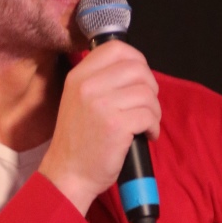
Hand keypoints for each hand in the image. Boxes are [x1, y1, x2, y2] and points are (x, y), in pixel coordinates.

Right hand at [38, 40, 159, 214]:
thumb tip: (137, 70)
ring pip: (147, 93)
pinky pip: (149, 115)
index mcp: (79, 76)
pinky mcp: (116, 125)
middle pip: (138, 69)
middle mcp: (88, 85)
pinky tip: (146, 135)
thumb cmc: (78, 140)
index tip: (140, 79)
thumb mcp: (78, 100)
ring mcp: (101, 104)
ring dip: (154, 110)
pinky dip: (154, 127)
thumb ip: (100, 81)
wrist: (68, 174)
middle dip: (150, 87)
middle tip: (146, 106)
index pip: (116, 48)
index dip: (137, 60)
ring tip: (145, 124)